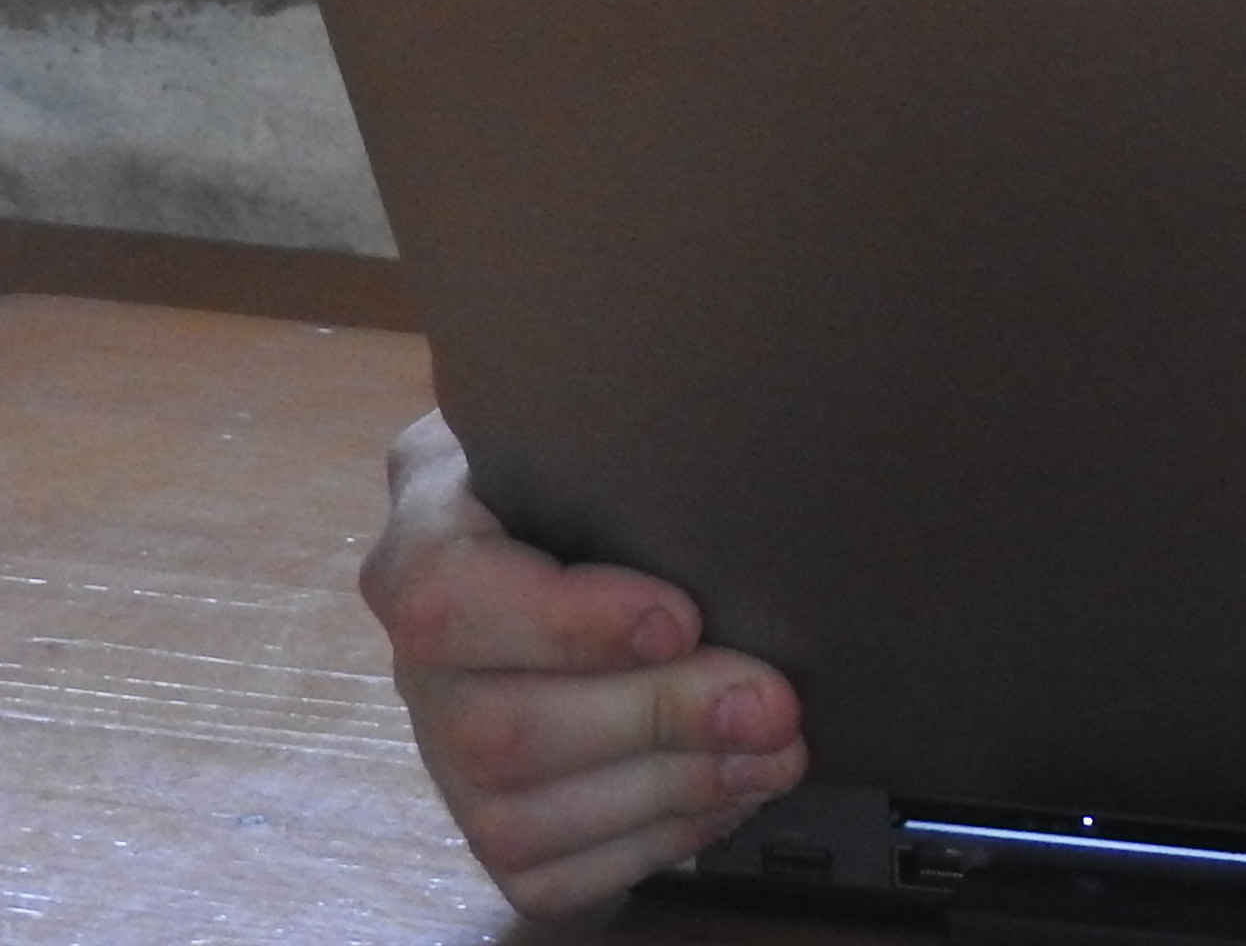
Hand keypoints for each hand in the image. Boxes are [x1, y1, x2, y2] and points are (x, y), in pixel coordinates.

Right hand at [360, 410, 807, 923]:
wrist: (592, 526)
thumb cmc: (610, 465)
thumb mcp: (603, 421)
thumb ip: (630, 435)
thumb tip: (734, 446)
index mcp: (429, 540)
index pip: (447, 597)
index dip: (567, 624)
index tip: (682, 617)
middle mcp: (421, 662)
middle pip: (496, 729)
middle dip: (656, 721)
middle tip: (774, 702)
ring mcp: (444, 754)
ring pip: (518, 816)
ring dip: (670, 791)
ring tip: (774, 751)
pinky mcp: (490, 828)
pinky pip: (550, 874)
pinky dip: (654, 842)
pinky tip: (730, 793)